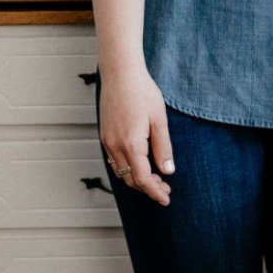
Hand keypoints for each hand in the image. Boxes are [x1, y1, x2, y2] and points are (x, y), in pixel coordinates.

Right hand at [98, 67, 174, 206]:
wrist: (120, 73)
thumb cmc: (142, 92)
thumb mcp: (159, 120)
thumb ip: (163, 147)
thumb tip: (168, 171)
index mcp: (131, 144)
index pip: (143, 179)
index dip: (155, 192)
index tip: (166, 199)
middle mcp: (115, 146)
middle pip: (130, 180)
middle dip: (148, 188)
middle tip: (165, 188)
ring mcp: (107, 141)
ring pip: (121, 172)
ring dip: (137, 179)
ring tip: (156, 178)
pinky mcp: (105, 135)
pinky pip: (114, 161)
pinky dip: (127, 169)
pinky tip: (140, 164)